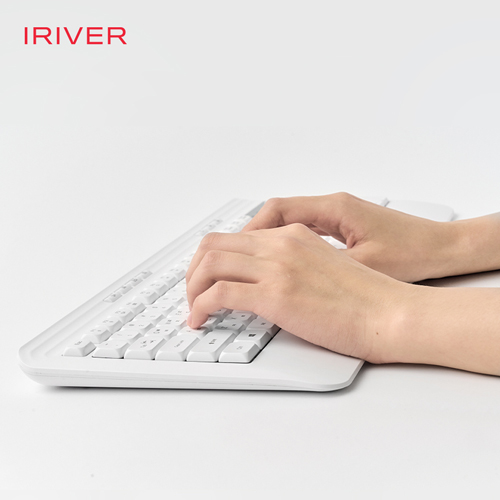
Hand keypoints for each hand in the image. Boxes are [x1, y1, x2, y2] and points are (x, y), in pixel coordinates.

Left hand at [186, 223, 410, 363]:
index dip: (212, 258)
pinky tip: (199, 321)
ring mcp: (277, 267)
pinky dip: (199, 307)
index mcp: (293, 235)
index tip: (206, 278)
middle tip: (192, 293)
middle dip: (194, 270)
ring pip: (209, 264)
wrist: (391, 312)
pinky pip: (218, 294)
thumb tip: (269, 283)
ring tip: (193, 309)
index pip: (236, 237)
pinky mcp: (276, 295)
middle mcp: (281, 244)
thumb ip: (294, 265)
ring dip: (192, 288)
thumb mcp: (325, 268)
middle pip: (213, 245)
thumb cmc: (367, 298)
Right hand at [242, 193, 463, 281]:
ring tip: (245, 262)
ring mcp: (336, 215)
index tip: (233, 251)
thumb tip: (287, 277)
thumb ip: (322, 265)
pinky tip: (275, 262)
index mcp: (335, 209)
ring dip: (264, 239)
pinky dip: (282, 243)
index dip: (250, 231)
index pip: (277, 210)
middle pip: (276, 211)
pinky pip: (301, 229)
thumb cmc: (412, 252)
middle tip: (228, 258)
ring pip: (286, 220)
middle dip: (249, 234)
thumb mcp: (364, 264)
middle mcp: (332, 206)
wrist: (442, 248)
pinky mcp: (341, 227)